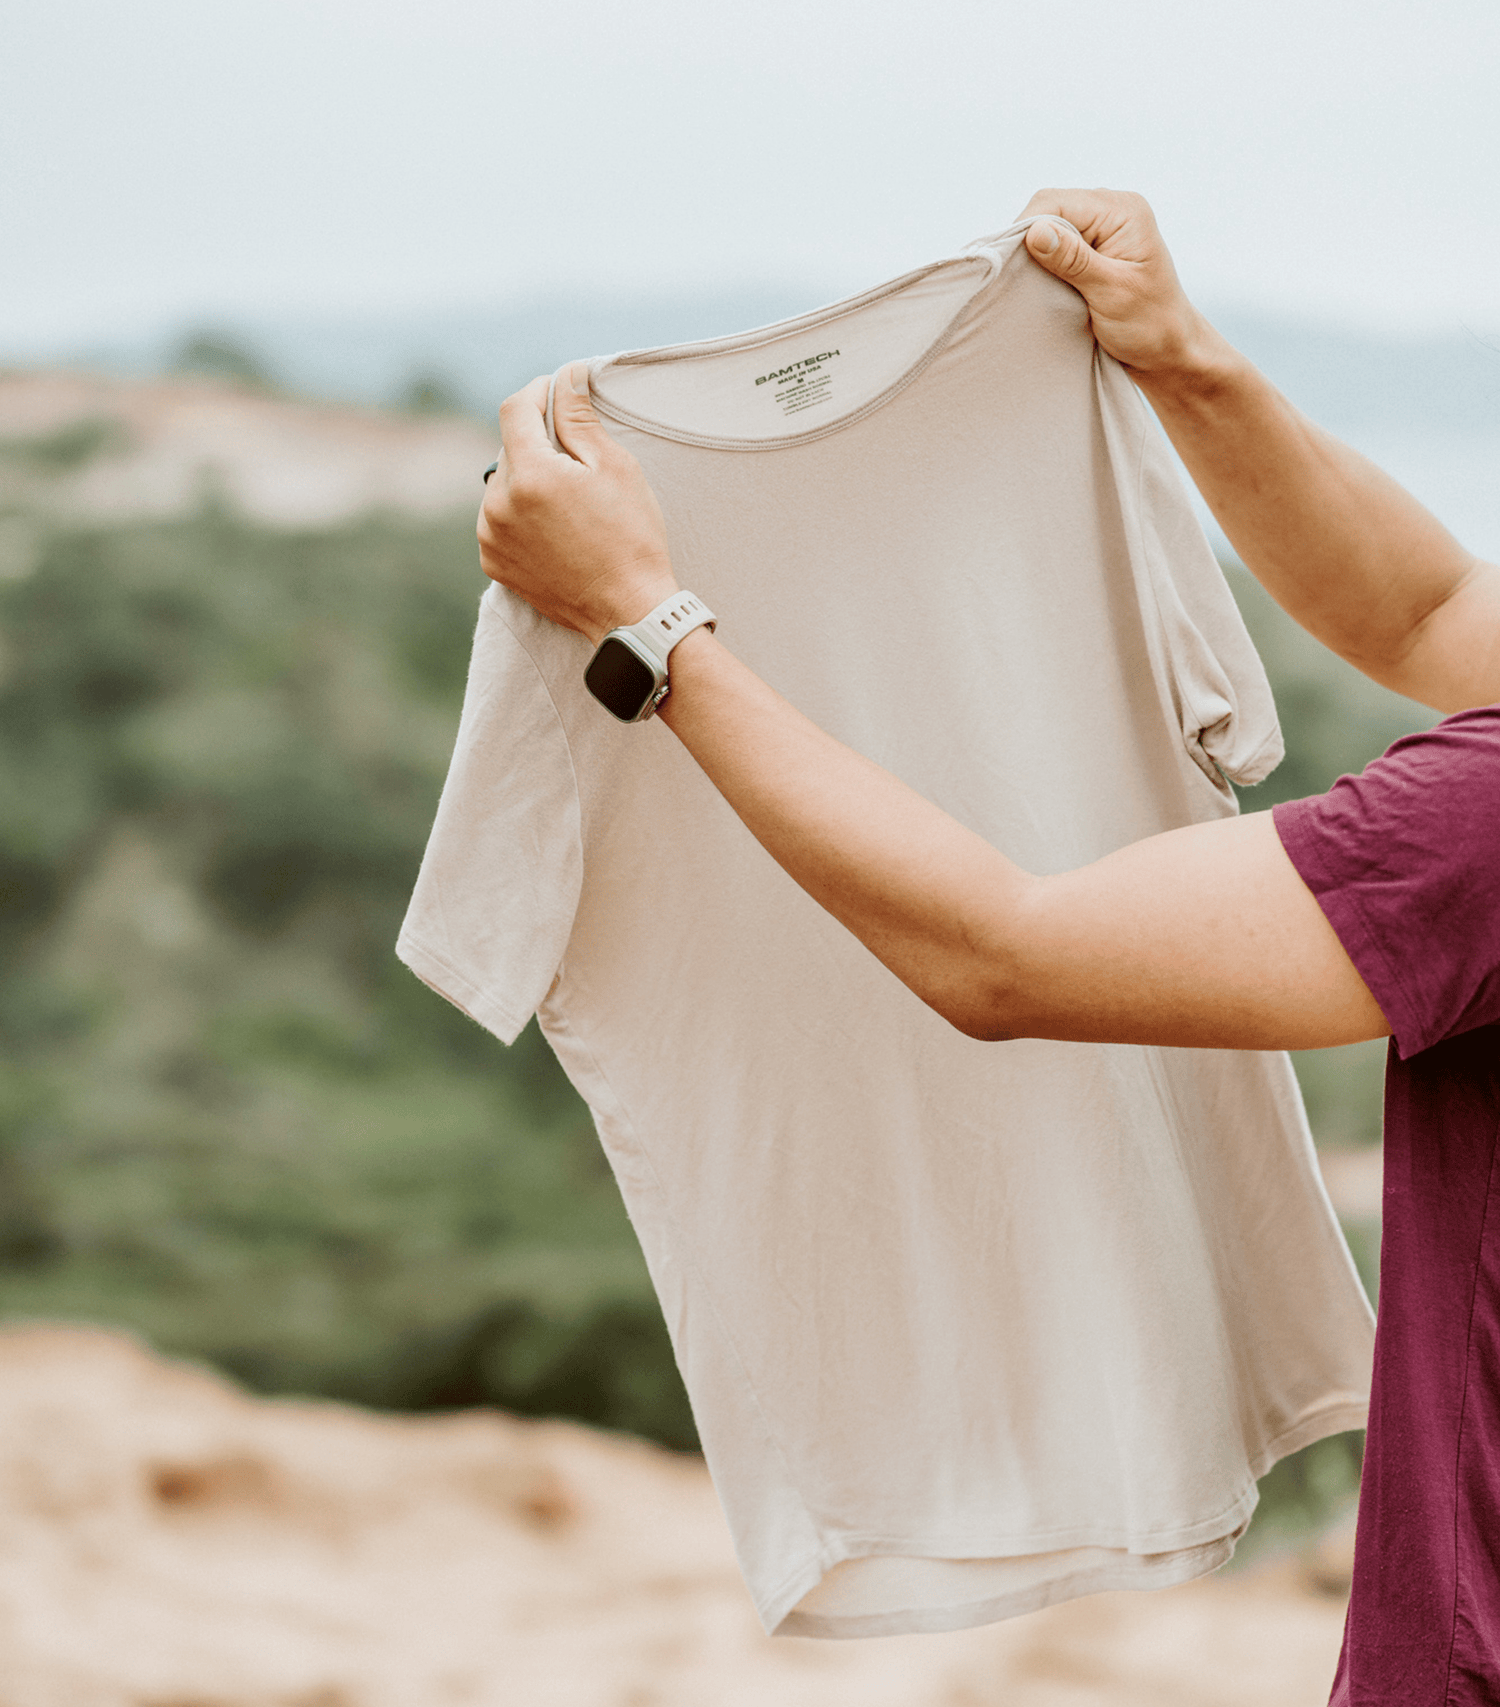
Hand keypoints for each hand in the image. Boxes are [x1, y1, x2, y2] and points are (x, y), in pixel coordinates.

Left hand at [477, 361, 678, 645]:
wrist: (630, 611)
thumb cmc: (631, 538)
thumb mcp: (614, 467)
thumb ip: (579, 417)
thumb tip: (566, 376)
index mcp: (529, 476)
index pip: (516, 409)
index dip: (539, 392)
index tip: (558, 392)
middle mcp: (498, 506)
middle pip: (509, 449)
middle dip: (538, 443)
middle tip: (578, 459)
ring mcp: (491, 537)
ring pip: (502, 485)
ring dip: (527, 480)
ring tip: (568, 502)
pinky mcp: (493, 563)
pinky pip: (498, 520)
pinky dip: (520, 513)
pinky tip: (555, 528)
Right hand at [1018, 189, 1219, 382]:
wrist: (1169, 350)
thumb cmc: (1149, 325)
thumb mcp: (1110, 293)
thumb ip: (1074, 260)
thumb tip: (1034, 232)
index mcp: (1124, 211)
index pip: (1057, 203)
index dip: (1026, 228)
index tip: (1009, 266)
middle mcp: (1113, 210)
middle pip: (1050, 208)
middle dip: (1028, 240)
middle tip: (1017, 279)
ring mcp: (1104, 227)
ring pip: (1050, 226)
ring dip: (1035, 253)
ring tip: (1030, 284)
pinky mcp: (1094, 247)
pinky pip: (1058, 242)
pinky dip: (1044, 262)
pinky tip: (1042, 283)